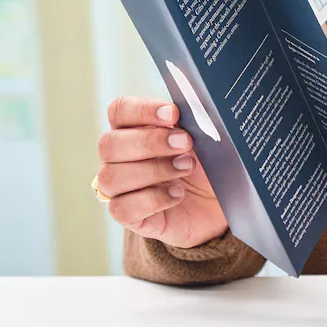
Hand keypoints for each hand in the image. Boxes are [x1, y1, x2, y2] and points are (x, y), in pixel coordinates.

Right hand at [97, 97, 227, 248]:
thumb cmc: (206, 164)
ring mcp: (120, 189)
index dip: (142, 110)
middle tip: (185, 143)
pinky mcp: (129, 216)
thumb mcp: (204, 140)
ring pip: (111, 177)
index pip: (119, 111)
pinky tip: (177, 194)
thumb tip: (194, 112)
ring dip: (153, 170)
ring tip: (186, 168)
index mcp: (132, 129)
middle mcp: (118, 157)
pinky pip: (121, 209)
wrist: (217, 203)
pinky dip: (152, 200)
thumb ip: (191, 123)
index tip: (173, 114)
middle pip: (108, 144)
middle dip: (149, 141)